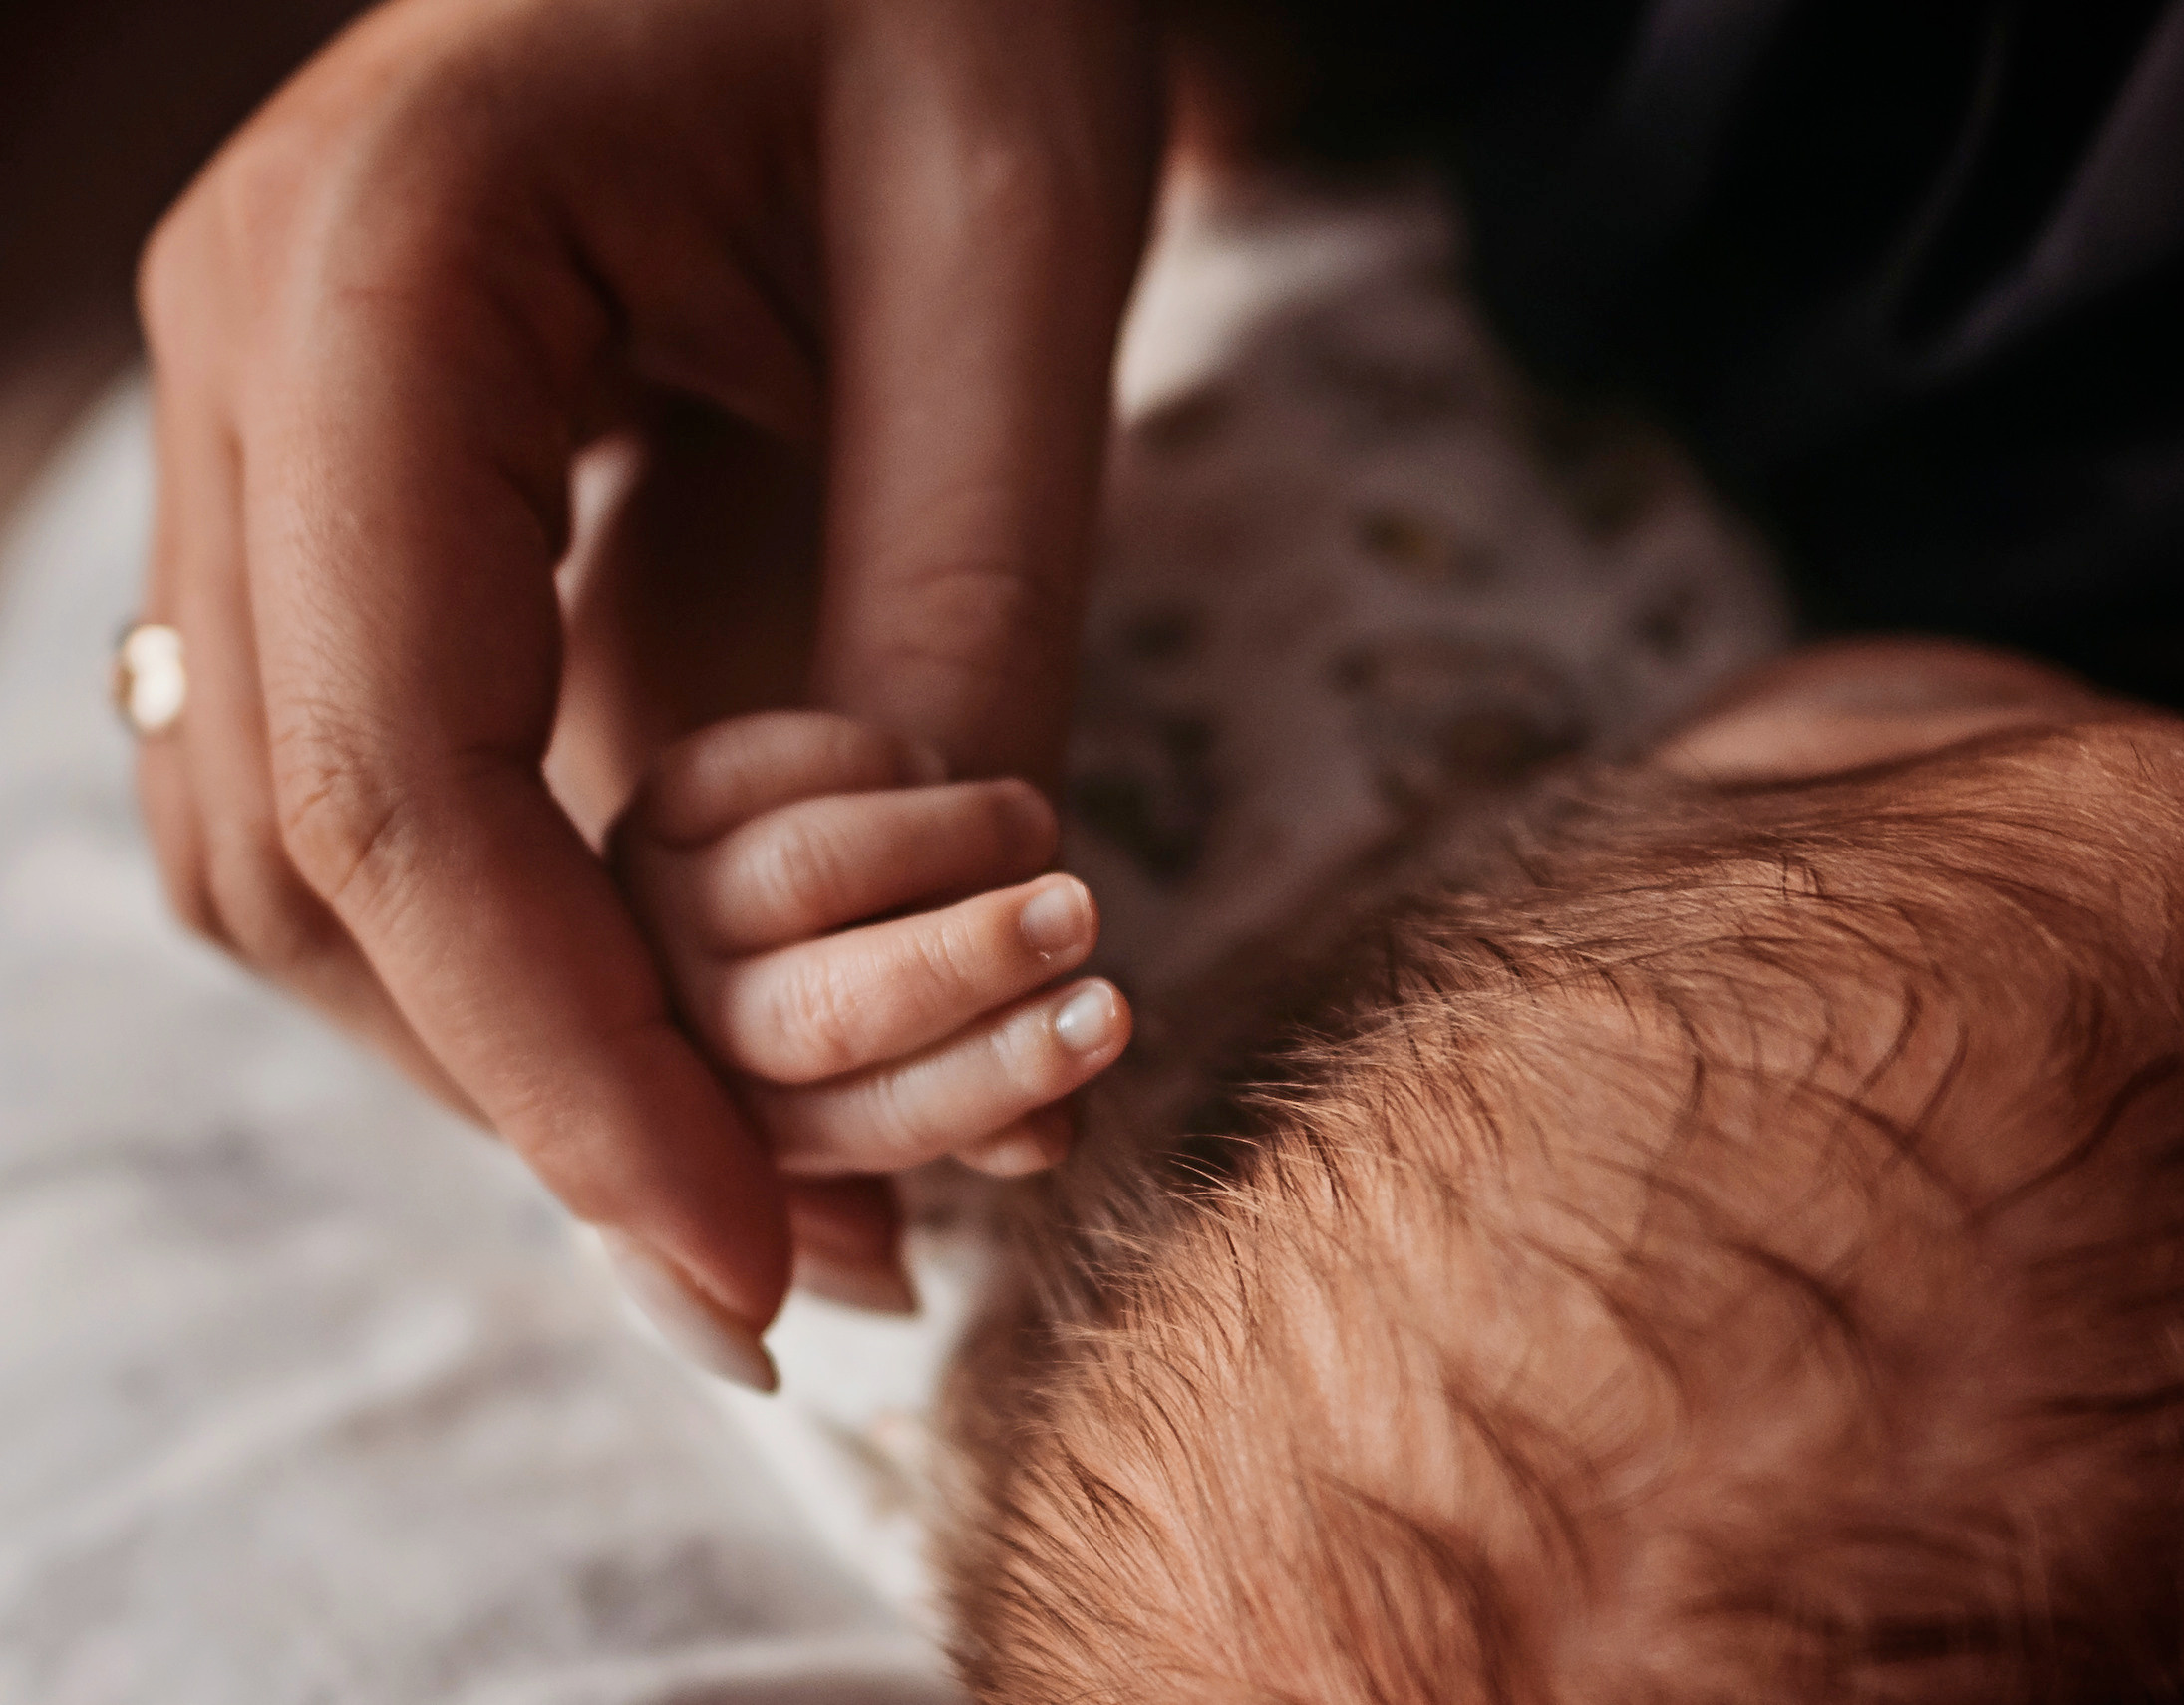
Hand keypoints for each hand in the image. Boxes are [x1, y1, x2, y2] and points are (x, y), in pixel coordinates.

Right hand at [134, 0, 1161, 1350]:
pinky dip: (520, 944)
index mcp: (385, 268)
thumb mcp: (1015, 264)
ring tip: (765, 1196)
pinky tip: (701, 1035)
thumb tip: (954, 982)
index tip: (746, 1267)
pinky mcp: (371, 489)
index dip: (563, 1069)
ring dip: (515, 1045)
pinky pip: (372, 778)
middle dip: (539, 1091)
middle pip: (305, 863)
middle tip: (785, 1272)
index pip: (390, 781)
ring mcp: (286, 428)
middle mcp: (262, 359)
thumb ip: (964, 605)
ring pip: (299, 854)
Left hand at [612, 712, 1129, 1304]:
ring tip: (1032, 823)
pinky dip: (874, 764)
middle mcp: (695, 1037)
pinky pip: (773, 776)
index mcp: (781, 1132)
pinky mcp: (663, 804)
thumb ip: (993, 1087)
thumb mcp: (955, 1039)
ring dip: (944, 841)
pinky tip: (927, 772)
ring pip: (804, 876)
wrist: (827, 858)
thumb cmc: (910, 959)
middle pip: (826, 1015)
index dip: (998, 1076)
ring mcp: (664, 915)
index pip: (886, 1119)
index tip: (1107, 1016)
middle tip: (1080, 911)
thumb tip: (1051, 1140)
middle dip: (968, 961)